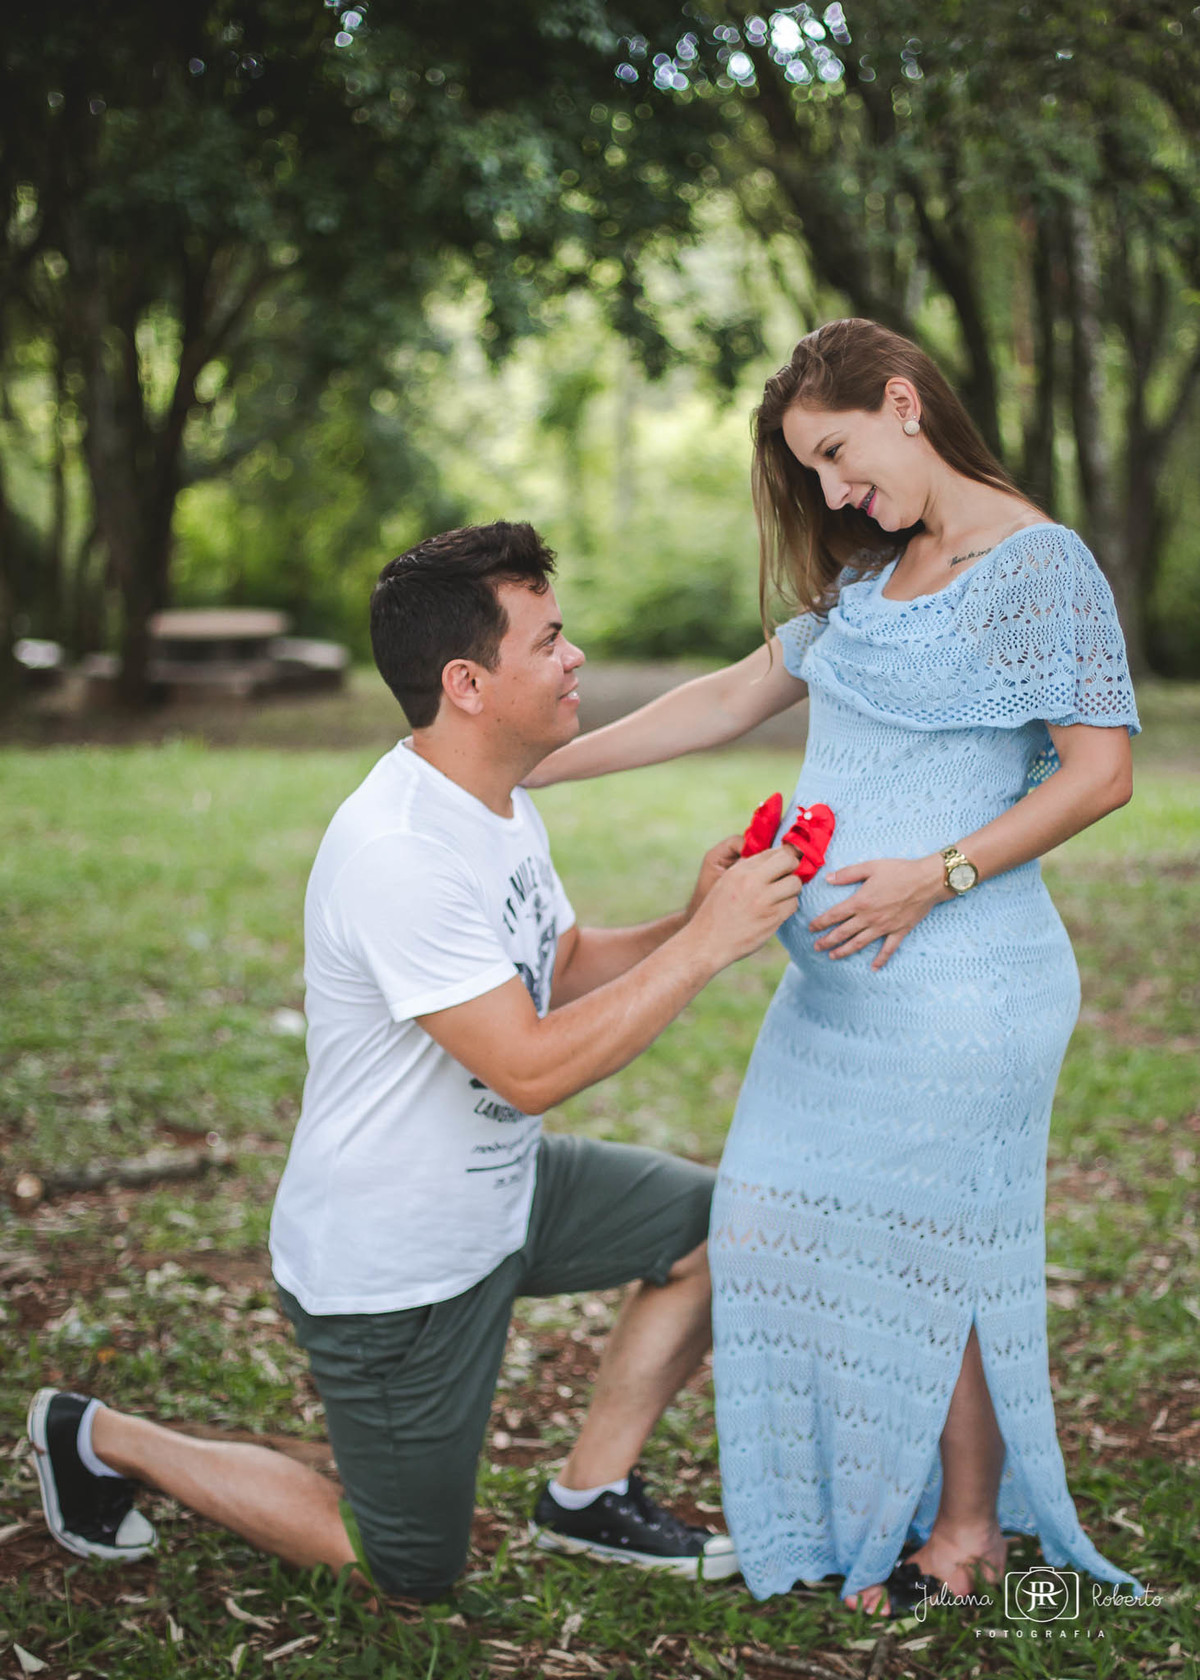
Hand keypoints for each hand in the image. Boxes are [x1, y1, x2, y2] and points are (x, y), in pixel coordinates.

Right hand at [687, 847, 802, 968]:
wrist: (707, 942)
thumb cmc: (716, 913)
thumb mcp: (726, 882)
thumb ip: (747, 870)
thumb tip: (774, 859)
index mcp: (739, 870)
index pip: (773, 851)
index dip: (782, 857)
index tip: (784, 865)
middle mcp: (752, 881)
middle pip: (789, 860)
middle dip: (792, 867)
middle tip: (787, 877)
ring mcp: (763, 900)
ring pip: (795, 883)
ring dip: (791, 890)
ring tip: (781, 896)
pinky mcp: (772, 918)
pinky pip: (793, 904)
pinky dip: (788, 907)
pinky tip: (776, 911)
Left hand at [809, 855, 945, 968]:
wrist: (928, 880)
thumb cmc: (900, 871)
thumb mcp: (871, 867)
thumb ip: (848, 874)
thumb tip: (828, 878)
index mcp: (860, 902)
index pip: (834, 915)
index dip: (820, 923)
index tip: (810, 928)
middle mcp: (869, 918)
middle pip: (843, 933)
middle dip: (827, 941)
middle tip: (816, 948)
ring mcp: (884, 927)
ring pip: (860, 943)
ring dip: (844, 951)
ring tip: (833, 956)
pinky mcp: (899, 931)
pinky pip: (888, 949)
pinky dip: (881, 960)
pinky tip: (874, 968)